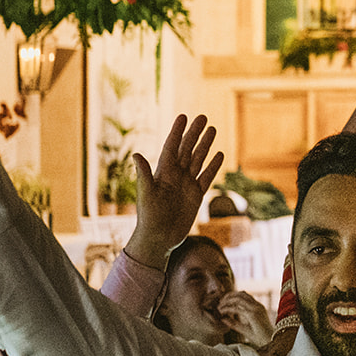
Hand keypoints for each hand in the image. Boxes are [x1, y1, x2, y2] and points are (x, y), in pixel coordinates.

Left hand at [125, 115, 223, 269]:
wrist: (159, 239)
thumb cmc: (149, 217)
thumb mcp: (146, 195)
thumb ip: (144, 175)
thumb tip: (136, 155)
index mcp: (163, 172)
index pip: (172, 147)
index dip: (177, 132)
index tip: (183, 116)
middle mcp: (175, 175)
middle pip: (187, 149)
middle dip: (194, 133)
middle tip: (203, 117)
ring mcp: (186, 184)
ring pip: (198, 159)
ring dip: (205, 145)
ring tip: (212, 129)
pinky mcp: (196, 195)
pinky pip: (206, 176)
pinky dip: (213, 165)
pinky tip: (219, 154)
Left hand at [215, 290, 273, 346]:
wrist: (269, 342)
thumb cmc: (259, 337)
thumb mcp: (244, 329)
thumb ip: (233, 323)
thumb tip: (222, 319)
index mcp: (258, 307)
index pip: (245, 295)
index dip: (232, 296)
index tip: (223, 303)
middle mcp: (257, 305)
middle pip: (241, 293)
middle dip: (229, 296)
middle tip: (220, 303)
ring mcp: (256, 309)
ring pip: (239, 298)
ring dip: (227, 301)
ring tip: (219, 307)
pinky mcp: (253, 314)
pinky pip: (237, 308)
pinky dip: (228, 309)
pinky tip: (222, 312)